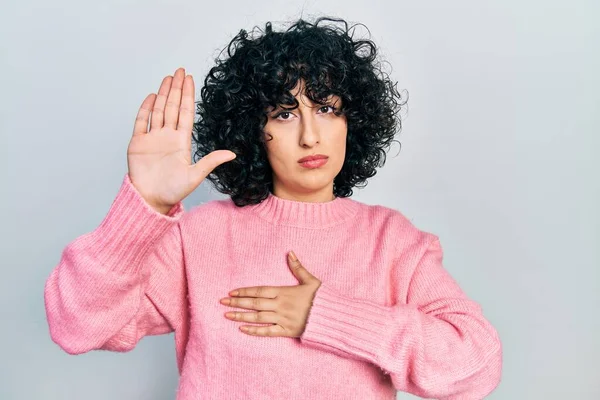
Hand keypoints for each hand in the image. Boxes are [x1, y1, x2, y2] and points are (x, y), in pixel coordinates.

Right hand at [127, 67, 236, 213]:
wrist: (151, 200)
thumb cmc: (173, 192)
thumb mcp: (195, 175)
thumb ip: (211, 161)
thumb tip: (232, 153)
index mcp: (182, 142)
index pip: (185, 113)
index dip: (188, 96)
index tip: (190, 80)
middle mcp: (168, 137)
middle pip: (172, 107)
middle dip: (177, 89)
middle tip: (180, 71)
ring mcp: (152, 138)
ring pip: (158, 110)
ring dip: (163, 94)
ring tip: (168, 78)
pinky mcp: (137, 143)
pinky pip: (141, 121)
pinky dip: (145, 108)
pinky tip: (152, 96)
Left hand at [220, 251, 321, 336]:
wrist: (332, 317)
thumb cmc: (321, 298)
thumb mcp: (311, 280)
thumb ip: (298, 267)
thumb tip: (290, 252)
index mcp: (284, 292)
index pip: (260, 291)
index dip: (245, 291)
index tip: (231, 292)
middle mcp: (280, 305)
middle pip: (254, 303)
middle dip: (237, 303)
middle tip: (222, 302)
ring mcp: (282, 319)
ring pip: (257, 317)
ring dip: (241, 316)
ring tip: (227, 315)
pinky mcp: (286, 331)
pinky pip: (267, 332)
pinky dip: (254, 331)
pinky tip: (242, 329)